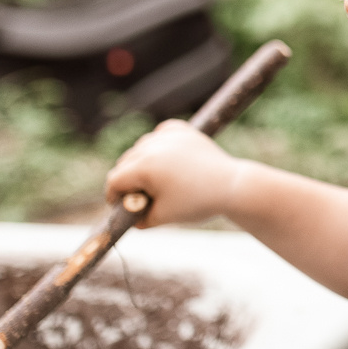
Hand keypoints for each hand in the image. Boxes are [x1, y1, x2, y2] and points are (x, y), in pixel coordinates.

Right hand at [103, 120, 245, 226]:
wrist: (233, 186)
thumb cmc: (198, 203)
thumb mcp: (163, 217)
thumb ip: (139, 218)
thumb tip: (129, 217)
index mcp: (144, 166)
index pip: (115, 180)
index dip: (114, 196)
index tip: (120, 206)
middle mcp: (152, 146)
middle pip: (125, 163)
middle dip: (129, 180)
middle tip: (140, 196)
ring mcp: (168, 135)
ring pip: (140, 148)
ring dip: (142, 163)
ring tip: (156, 180)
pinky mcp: (182, 130)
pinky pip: (159, 134)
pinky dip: (158, 145)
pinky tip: (165, 158)